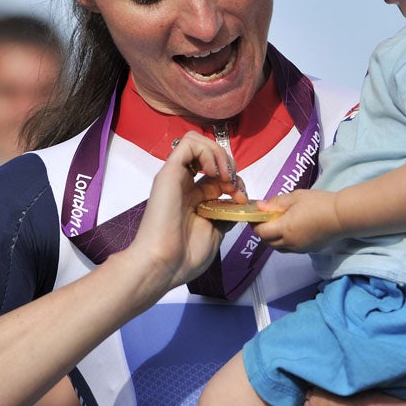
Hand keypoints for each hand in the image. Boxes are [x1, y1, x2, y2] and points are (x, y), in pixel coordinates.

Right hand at [133, 132, 244, 288]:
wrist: (164, 264)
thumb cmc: (185, 255)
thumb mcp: (216, 232)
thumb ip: (226, 213)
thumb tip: (239, 201)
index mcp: (195, 198)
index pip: (218, 172)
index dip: (235, 181)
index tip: (241, 199)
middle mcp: (185, 183)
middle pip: (209, 153)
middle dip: (229, 165)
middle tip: (233, 188)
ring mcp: (176, 176)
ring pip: (197, 141)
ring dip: (219, 155)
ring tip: (224, 177)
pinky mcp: (169, 171)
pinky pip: (188, 143)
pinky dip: (207, 152)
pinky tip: (213, 172)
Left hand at [254, 189, 343, 252]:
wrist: (342, 216)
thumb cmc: (319, 203)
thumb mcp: (295, 197)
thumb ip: (276, 203)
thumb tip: (260, 207)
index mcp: (285, 229)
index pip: (261, 232)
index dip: (255, 225)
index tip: (254, 216)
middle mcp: (290, 243)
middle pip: (268, 242)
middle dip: (262, 232)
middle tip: (263, 220)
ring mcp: (300, 248)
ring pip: (278, 248)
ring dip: (273, 239)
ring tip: (276, 225)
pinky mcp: (309, 250)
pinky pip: (290, 249)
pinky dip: (285, 242)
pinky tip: (291, 231)